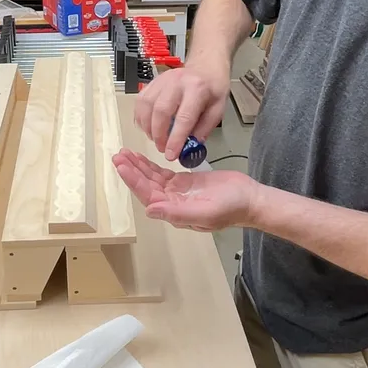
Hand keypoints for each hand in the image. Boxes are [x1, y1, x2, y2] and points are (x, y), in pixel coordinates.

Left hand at [112, 148, 261, 231]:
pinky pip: (162, 173)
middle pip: (145, 185)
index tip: (121, 165)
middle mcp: (171, 202)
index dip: (133, 180)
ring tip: (124, 153)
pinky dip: (150, 165)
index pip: (147, 195)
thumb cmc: (231, 207)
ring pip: (152, 178)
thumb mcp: (205, 213)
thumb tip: (150, 210)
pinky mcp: (184, 182)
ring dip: (138, 166)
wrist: (250, 200)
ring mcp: (177, 192)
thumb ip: (177, 213)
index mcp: (174, 211)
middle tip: (118, 155)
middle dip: (131, 171)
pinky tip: (141, 158)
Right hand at [134, 63, 229, 161]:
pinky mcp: (152, 82)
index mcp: (197, 88)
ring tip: (156, 139)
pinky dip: (141, 117)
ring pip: (146, 106)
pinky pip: (140, 101)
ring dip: (148, 127)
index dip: (176, 138)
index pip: (184, 117)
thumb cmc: (213, 87)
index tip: (172, 154)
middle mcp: (177, 82)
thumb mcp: (218, 108)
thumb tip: (190, 146)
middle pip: (161, 111)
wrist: (205, 66)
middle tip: (163, 148)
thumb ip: (204, 128)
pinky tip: (148, 126)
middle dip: (159, 135)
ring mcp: (162, 80)